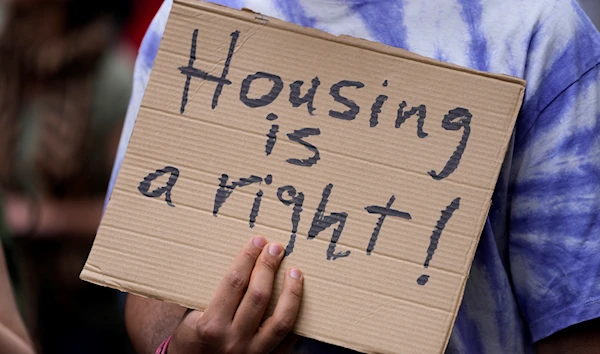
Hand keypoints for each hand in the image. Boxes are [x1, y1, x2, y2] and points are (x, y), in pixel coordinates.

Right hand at [168, 236, 303, 353]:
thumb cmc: (190, 339)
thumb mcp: (189, 316)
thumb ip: (207, 293)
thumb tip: (231, 259)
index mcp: (210, 326)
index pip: (234, 283)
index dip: (247, 258)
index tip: (257, 241)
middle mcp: (232, 339)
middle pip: (258, 295)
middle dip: (268, 267)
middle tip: (275, 248)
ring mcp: (251, 351)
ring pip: (280, 318)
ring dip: (290, 291)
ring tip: (294, 271)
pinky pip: (286, 335)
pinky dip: (294, 313)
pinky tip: (298, 297)